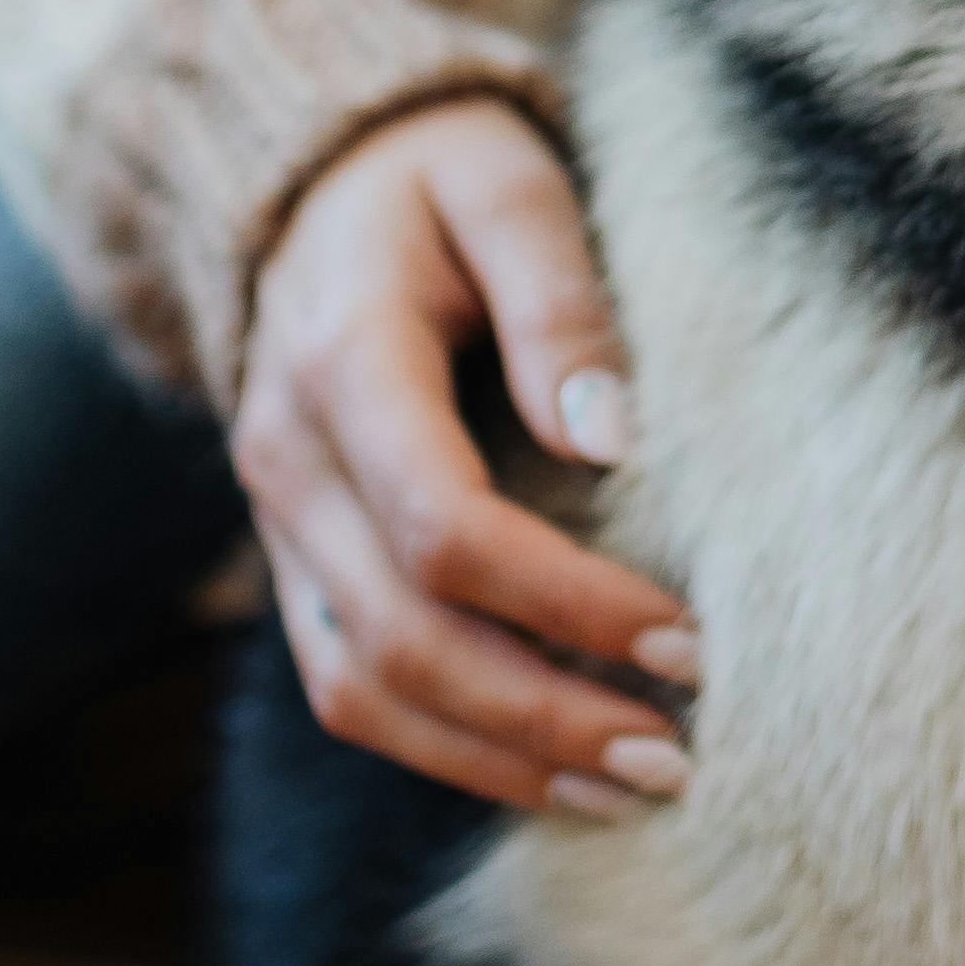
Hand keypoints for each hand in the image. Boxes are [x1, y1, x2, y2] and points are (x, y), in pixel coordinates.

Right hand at [235, 100, 700, 814]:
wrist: (310, 179)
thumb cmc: (435, 173)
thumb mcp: (507, 184)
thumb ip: (558, 298)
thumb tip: (612, 438)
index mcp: (342, 363)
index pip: (444, 529)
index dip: (565, 603)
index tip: (684, 641)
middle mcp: (288, 460)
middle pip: (403, 639)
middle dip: (542, 715)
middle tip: (676, 757)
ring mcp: (280, 523)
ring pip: (362, 692)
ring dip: (494, 760)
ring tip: (626, 793)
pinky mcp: (297, 561)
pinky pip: (350, 686)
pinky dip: (446, 747)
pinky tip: (549, 770)